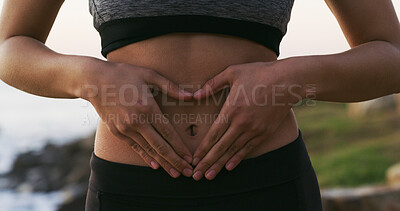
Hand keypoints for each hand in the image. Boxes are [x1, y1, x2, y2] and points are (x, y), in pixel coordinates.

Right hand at [80, 60, 193, 177]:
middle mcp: (136, 121)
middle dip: (175, 161)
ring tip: (175, 174)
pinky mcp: (117, 132)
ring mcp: (125, 128)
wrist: (94, 80)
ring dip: (163, 163)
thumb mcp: (149, 75)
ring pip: (148, 150)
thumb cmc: (124, 74)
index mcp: (147, 107)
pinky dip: (146, 157)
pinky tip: (156, 166)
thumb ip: (171, 87)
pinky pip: (135, 147)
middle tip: (188, 172)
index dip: (180, 147)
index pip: (168, 132)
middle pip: (160, 146)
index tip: (190, 157)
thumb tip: (191, 95)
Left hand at [191, 61, 301, 179]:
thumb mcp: (232, 72)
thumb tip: (194, 95)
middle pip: (221, 147)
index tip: (193, 160)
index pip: (214, 134)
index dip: (203, 149)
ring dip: (220, 165)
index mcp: (232, 109)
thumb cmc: (259, 73)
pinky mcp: (264, 133)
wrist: (288, 81)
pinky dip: (238, 159)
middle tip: (196, 176)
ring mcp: (254, 130)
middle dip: (207, 163)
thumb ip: (212, 84)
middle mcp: (242, 123)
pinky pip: (248, 149)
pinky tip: (229, 167)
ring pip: (233, 151)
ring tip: (209, 176)